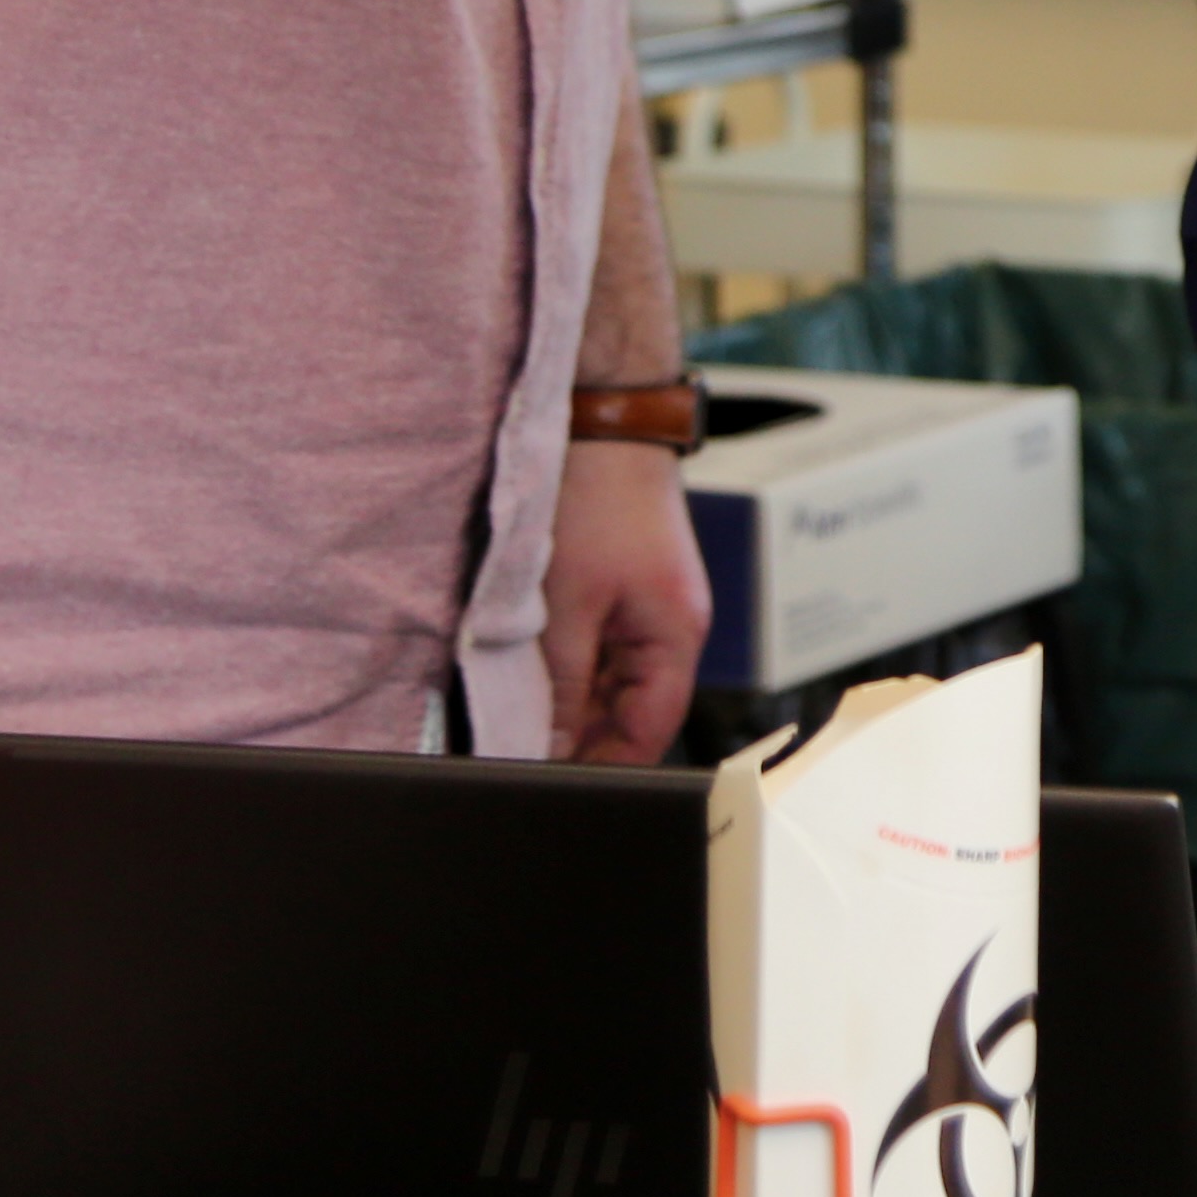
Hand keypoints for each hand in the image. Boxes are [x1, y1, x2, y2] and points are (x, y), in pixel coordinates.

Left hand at [541, 436, 708, 765]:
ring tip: (519, 691)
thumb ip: (560, 688)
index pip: (649, 733)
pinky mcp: (627, 581)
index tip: (549, 783)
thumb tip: (545, 750)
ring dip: (568, 691)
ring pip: (611, 678)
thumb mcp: (566, 607)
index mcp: (677, 635)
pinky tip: (530, 652)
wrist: (604, 413)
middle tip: (518, 740)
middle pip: (631, 710)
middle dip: (578, 731)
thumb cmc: (597, 494)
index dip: (602, 766)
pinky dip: (568, 656)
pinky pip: (601, 642)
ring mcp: (651, 602)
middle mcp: (673, 623)